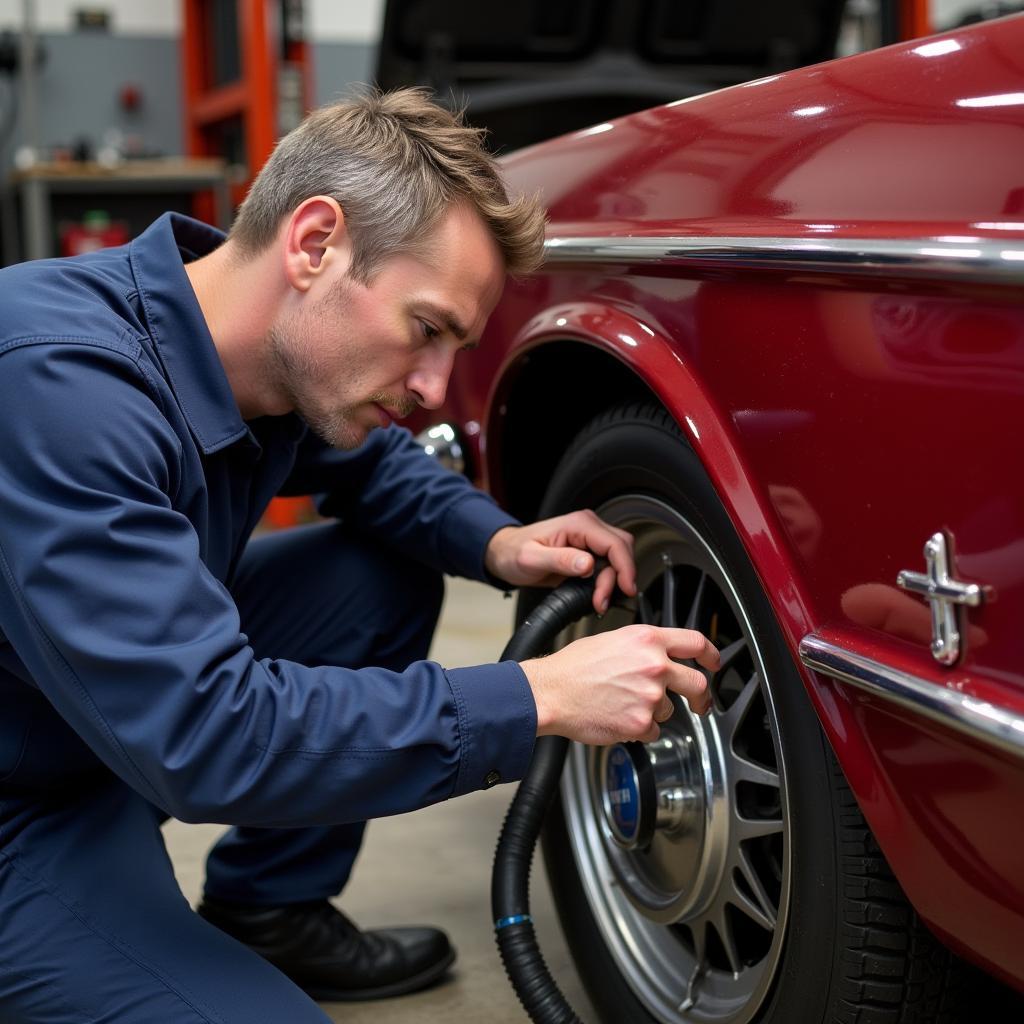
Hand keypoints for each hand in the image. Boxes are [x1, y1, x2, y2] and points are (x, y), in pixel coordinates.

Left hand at [485, 510, 635, 614]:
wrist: (505, 554)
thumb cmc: (513, 552)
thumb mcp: (532, 558)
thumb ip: (561, 560)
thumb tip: (588, 564)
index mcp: (578, 524)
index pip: (615, 543)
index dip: (625, 568)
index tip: (625, 589)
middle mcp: (587, 528)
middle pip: (622, 549)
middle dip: (619, 577)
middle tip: (603, 601)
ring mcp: (589, 539)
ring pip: (618, 558)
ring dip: (614, 581)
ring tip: (598, 601)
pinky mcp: (588, 551)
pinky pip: (608, 564)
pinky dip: (608, 581)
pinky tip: (597, 594)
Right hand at [520, 625, 719, 744]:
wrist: (551, 692)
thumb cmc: (573, 667)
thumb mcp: (612, 640)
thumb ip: (643, 647)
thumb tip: (662, 656)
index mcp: (647, 640)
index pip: (696, 642)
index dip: (711, 654)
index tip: (714, 663)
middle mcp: (654, 666)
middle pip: (698, 683)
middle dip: (701, 697)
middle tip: (699, 704)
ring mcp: (651, 696)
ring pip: (669, 710)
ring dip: (653, 711)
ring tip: (622, 704)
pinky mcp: (642, 723)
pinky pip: (653, 731)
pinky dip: (640, 729)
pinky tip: (618, 717)